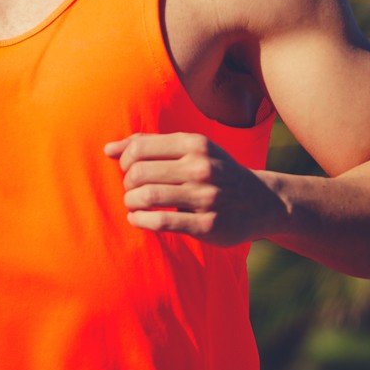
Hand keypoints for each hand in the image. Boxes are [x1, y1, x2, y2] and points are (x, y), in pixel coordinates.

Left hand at [104, 132, 287, 245]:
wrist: (262, 202)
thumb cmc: (217, 173)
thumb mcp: (193, 150)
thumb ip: (152, 146)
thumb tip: (108, 149)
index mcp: (195, 144)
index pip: (140, 148)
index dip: (124, 161)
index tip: (129, 171)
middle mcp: (201, 167)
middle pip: (139, 173)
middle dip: (127, 184)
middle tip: (132, 191)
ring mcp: (206, 197)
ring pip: (147, 197)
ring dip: (131, 203)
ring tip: (134, 205)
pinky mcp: (207, 224)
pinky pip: (161, 222)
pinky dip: (141, 221)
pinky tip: (139, 220)